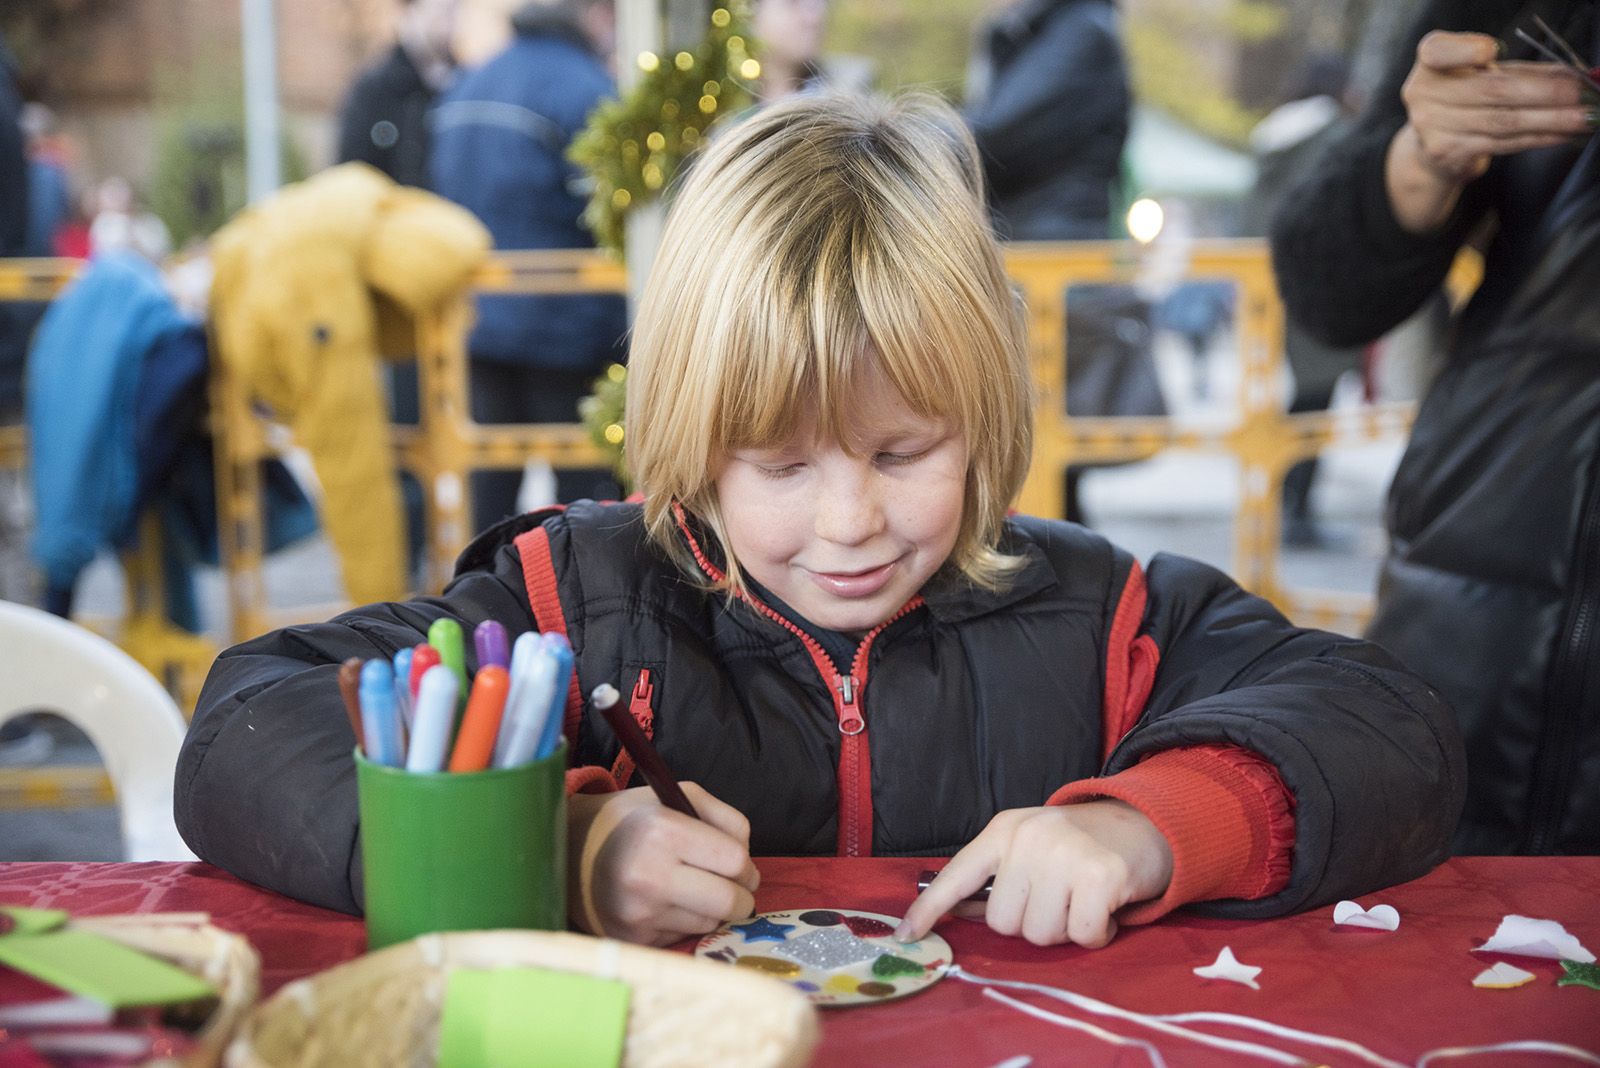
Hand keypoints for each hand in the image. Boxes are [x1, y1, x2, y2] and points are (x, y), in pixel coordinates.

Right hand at [567, 781, 759, 946]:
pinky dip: (683, 922)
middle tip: (733, 888)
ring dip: (711, 910)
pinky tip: (664, 904)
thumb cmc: (633, 820)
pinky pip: (682, 936)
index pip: (734, 861)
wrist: (572, 850)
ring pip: (709, 923)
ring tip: (690, 890)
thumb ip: (725, 818)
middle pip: (729, 902)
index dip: (746, 865)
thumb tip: (749, 861)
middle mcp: (648, 876)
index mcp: (662, 831)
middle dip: (741, 897)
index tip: (740, 866)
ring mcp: (638, 913)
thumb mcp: (677, 796)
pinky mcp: (632, 938)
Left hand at [896, 799, 1172, 948]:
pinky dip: (1097, 934)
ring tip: (1082, 901)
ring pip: (1040, 933)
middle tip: (1059, 901)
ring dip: (1065, 930)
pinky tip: (1106, 910)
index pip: (957, 874)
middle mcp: (1029, 838)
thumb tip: (956, 915)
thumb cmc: (1080, 845)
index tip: (906, 935)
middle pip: (1003, 922)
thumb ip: (997, 877)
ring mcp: (1064, 855)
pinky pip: (1082, 935)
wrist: (1145, 824)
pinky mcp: (1101, 876)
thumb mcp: (1030, 848)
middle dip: (1031, 923)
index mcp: (1004, 830)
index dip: (930, 908)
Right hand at [1387, 31, 1590, 230]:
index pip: (1440, 51)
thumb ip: (1521, 70)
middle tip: (1581, 91)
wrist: (1432, 143)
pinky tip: (1562, 134)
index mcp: (1430, 61)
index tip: (1492, 51)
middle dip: (1545, 91)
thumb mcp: (1483, 73)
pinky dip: (1539, 138)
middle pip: (1491, 90)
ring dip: (1551, 119)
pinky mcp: (1447, 152)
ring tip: (1583, 117)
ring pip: (1503, 121)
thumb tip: (1578, 76)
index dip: (1466, 51)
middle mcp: (1423, 93)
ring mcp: (1432, 126)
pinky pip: (1503, 144)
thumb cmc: (1465, 97)